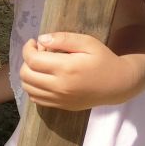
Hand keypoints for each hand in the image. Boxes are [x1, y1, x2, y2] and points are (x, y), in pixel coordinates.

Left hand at [20, 32, 135, 110]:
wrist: (119, 85)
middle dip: (26, 61)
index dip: (28, 48)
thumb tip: (41, 39)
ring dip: (28, 75)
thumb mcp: (88, 43)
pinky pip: (36, 100)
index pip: (32, 60)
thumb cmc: (104, 60)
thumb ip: (63, 39)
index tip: (34, 42)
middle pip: (26, 75)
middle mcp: (59, 86)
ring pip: (28, 89)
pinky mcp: (61, 106)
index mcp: (66, 68)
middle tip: (39, 53)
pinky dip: (34, 88)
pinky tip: (44, 78)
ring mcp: (59, 99)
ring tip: (40, 66)